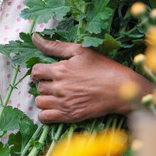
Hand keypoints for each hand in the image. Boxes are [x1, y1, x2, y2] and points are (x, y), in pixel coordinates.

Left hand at [30, 33, 155, 123]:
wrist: (120, 88)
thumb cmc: (103, 67)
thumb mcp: (80, 50)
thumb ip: (55, 46)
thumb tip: (35, 37)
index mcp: (59, 69)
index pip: (35, 71)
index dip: (38, 72)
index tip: (45, 73)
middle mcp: (58, 87)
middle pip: (38, 87)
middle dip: (44, 84)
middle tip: (55, 84)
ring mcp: (63, 103)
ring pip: (39, 102)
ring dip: (44, 99)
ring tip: (55, 96)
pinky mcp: (69, 115)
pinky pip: (44, 117)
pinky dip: (45, 114)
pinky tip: (54, 108)